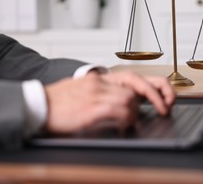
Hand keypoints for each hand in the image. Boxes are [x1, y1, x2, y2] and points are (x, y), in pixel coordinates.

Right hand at [43, 71, 174, 133]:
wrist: (37, 105)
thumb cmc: (59, 101)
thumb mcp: (83, 91)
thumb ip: (104, 92)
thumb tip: (125, 103)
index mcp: (99, 78)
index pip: (134, 76)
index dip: (154, 86)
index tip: (165, 98)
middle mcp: (100, 82)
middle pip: (137, 87)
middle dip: (156, 98)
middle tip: (164, 109)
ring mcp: (96, 93)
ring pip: (130, 101)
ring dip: (134, 114)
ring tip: (124, 121)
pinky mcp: (92, 108)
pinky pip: (120, 111)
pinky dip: (125, 120)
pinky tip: (119, 126)